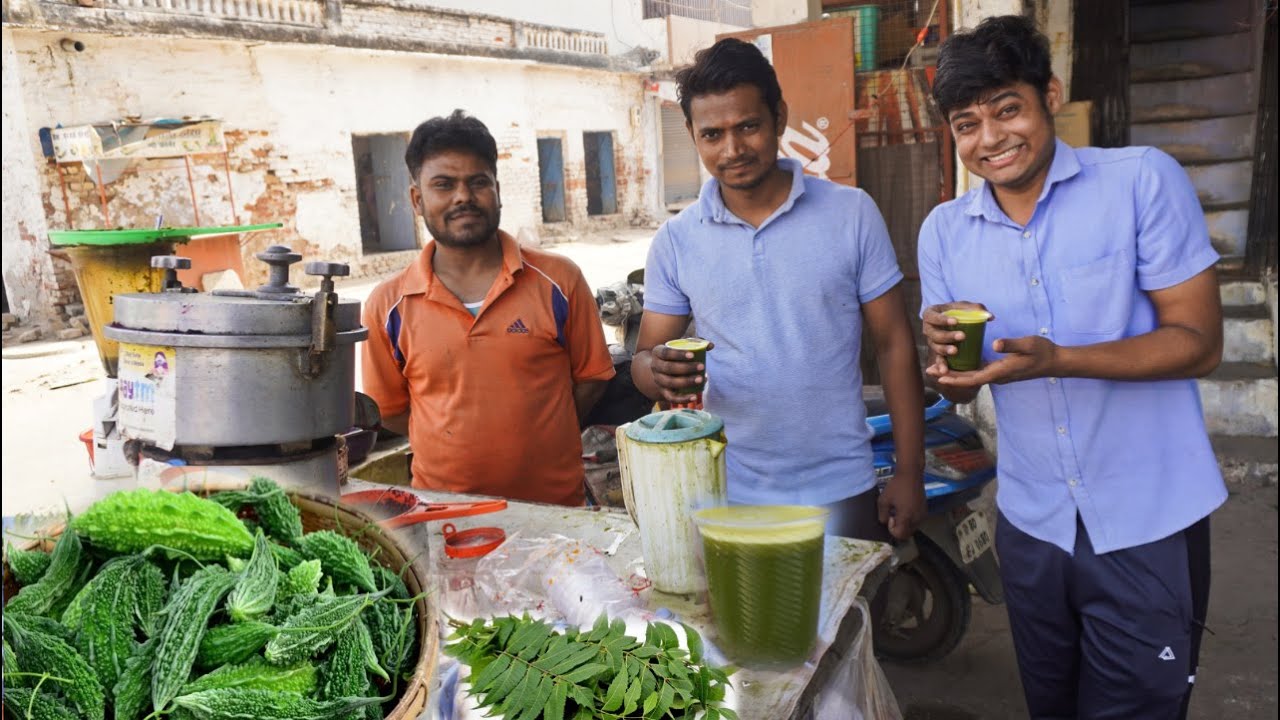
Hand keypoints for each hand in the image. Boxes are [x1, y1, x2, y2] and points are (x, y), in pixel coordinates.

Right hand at [648, 341, 714, 403]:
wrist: (662, 370)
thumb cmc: (676, 355)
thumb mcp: (682, 347)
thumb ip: (696, 344)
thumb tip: (711, 345)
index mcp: (657, 352)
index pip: (666, 353)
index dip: (678, 354)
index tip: (693, 355)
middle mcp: (655, 366)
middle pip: (668, 368)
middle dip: (686, 368)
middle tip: (702, 366)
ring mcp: (658, 380)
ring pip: (670, 382)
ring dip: (686, 382)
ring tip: (701, 379)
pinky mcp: (663, 392)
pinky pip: (671, 398)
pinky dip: (683, 399)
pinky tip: (694, 397)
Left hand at [878, 471, 925, 540]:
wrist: (911, 474)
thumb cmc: (896, 486)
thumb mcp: (883, 500)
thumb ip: (882, 515)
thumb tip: (886, 522)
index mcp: (906, 517)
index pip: (900, 535)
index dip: (892, 529)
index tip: (890, 517)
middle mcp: (917, 518)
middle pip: (907, 534)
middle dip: (899, 528)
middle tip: (893, 515)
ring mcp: (922, 515)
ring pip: (912, 528)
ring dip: (904, 524)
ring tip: (899, 511)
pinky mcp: (925, 510)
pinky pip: (917, 521)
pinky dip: (910, 519)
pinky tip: (905, 508)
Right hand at [922, 302, 993, 379]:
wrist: (952, 321)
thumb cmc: (957, 311)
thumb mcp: (964, 306)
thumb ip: (977, 308)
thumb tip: (990, 317)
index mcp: (930, 315)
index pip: (933, 317)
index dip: (942, 320)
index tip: (955, 321)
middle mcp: (928, 329)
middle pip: (935, 334)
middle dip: (948, 336)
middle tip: (962, 336)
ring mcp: (932, 342)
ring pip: (936, 347)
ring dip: (945, 350)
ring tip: (955, 351)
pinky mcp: (937, 352)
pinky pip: (938, 359)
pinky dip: (941, 365)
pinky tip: (945, 371)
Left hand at [936, 336, 1059, 387]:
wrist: (1054, 361)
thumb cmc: (1042, 351)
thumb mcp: (1028, 345)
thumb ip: (1011, 345)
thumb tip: (995, 344)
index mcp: (1000, 371)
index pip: (973, 378)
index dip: (955, 378)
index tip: (939, 376)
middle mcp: (996, 376)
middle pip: (968, 379)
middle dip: (949, 376)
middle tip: (929, 371)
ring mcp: (998, 374)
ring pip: (972, 376)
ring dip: (955, 374)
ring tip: (937, 367)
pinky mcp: (1000, 370)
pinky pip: (978, 371)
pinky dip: (965, 369)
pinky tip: (956, 363)